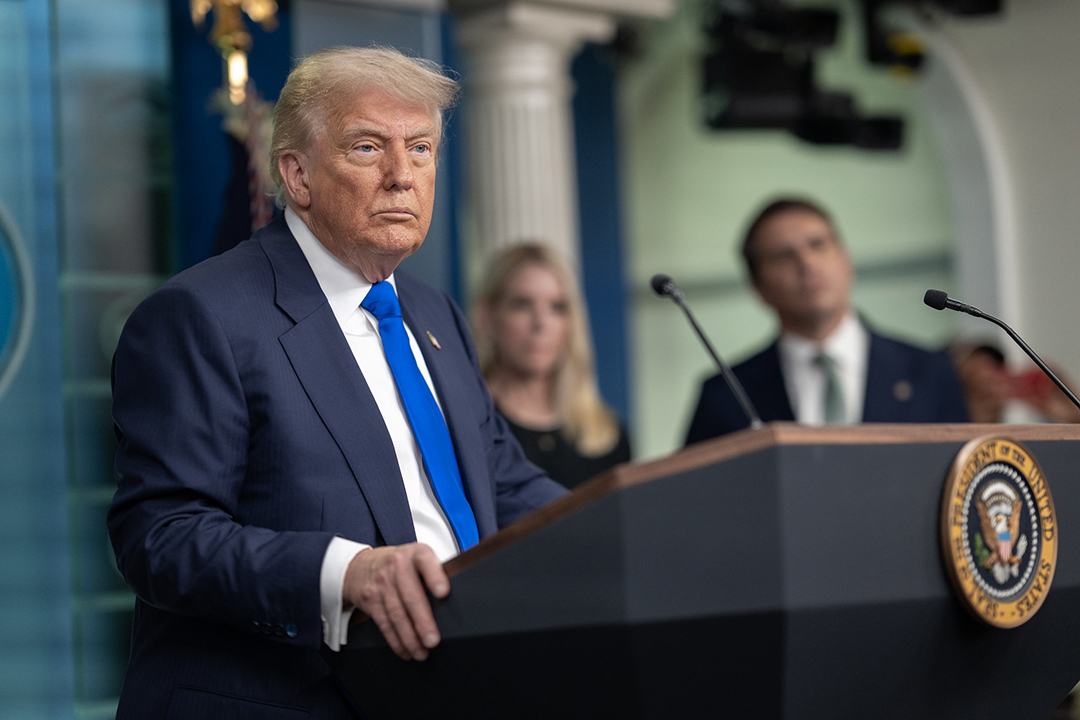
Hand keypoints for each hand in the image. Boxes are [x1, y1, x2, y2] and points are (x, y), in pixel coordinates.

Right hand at [343, 543, 449, 660]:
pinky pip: (384, 623)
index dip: (435, 577)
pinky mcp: (371, 600)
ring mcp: (382, 583)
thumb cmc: (400, 564)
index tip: (443, 593)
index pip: (426, 562)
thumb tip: (458, 600)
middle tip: (433, 641)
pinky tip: (406, 650)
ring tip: (422, 652)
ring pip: (397, 614)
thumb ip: (434, 572)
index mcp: (416, 554)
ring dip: (410, 638)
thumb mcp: (417, 557)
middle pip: (410, 596)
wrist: (361, 565)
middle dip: (422, 621)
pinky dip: (396, 641)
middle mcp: (397, 566)